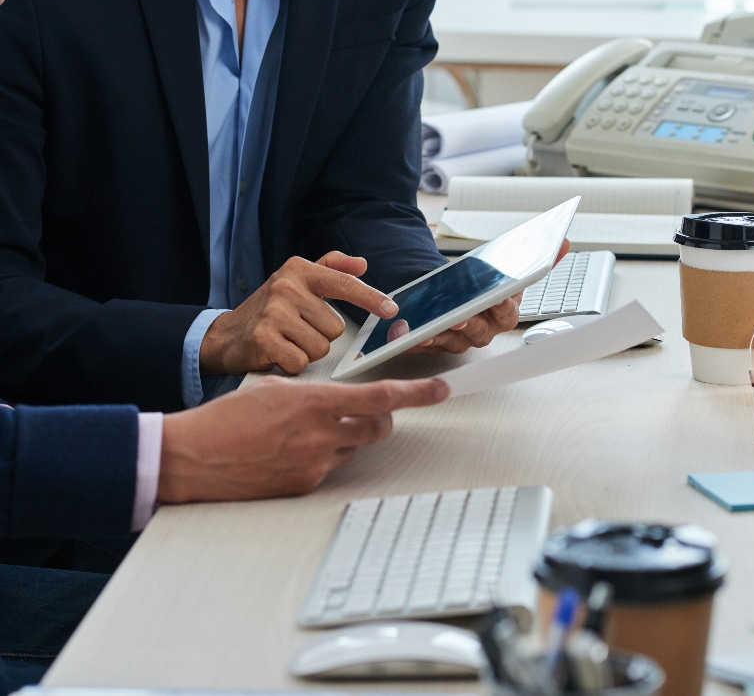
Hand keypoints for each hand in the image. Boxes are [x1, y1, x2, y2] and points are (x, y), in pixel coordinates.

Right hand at [157, 376, 449, 502]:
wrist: (193, 457)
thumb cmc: (226, 418)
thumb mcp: (275, 388)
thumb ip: (314, 393)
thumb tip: (338, 399)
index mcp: (315, 402)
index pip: (381, 397)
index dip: (418, 394)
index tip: (441, 389)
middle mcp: (321, 434)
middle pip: (378, 427)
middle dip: (382, 419)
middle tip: (368, 412)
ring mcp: (315, 464)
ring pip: (353, 448)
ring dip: (344, 438)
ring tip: (304, 432)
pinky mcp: (305, 486)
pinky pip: (329, 468)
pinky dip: (320, 457)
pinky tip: (288, 453)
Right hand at [200, 252, 398, 375]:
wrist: (226, 335)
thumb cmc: (269, 310)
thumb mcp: (297, 281)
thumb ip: (331, 268)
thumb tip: (361, 263)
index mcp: (299, 270)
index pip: (344, 284)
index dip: (370, 298)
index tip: (391, 309)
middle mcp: (286, 287)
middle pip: (335, 328)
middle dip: (321, 336)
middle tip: (298, 331)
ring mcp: (273, 312)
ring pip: (320, 347)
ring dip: (307, 351)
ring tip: (287, 342)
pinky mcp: (263, 338)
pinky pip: (301, 361)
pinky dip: (293, 364)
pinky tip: (278, 353)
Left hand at [400, 239, 570, 354]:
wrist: (460, 295)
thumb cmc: (485, 283)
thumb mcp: (509, 268)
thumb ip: (541, 258)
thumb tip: (564, 241)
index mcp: (505, 314)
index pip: (508, 313)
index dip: (503, 307)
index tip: (499, 297)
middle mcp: (487, 331)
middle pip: (480, 330)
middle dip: (470, 323)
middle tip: (460, 316)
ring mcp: (463, 339)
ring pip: (453, 339)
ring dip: (441, 333)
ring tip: (430, 324)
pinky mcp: (439, 342)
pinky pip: (429, 343)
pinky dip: (418, 339)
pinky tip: (407, 329)